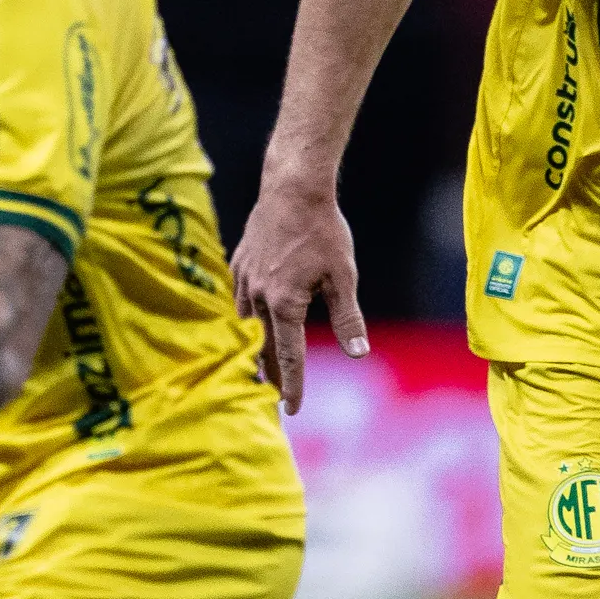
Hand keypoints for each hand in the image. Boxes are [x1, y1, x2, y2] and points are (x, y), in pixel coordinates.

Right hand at [229, 176, 364, 409]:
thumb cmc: (323, 231)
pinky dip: (246, 319)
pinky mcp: (239, 264)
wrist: (292, 189)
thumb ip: (348, 318)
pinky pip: (240, 301)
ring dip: (253, 348)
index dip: (293, 385)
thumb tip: (359, 354)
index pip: (289, 355)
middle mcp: (260, 297)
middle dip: (269, 375)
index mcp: (286, 304)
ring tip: (259, 368)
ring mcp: (245, 281)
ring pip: (246, 325)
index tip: (292, 409)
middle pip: (263, 346)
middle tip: (273, 399)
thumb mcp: (344, 276)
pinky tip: (251, 322)